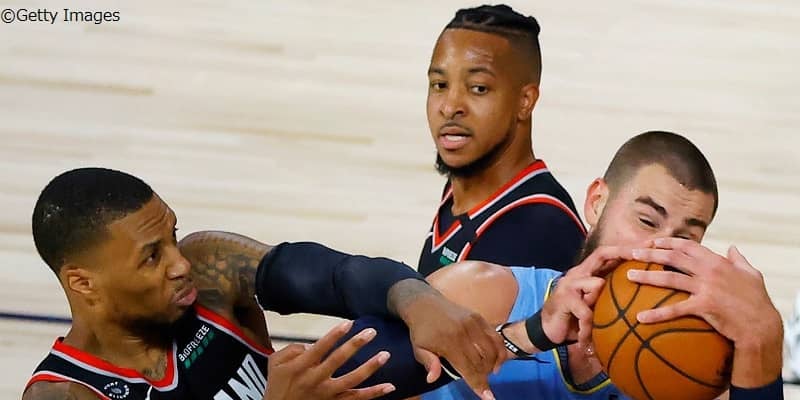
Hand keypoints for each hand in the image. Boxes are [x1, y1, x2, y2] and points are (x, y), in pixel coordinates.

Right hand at [264, 321, 394, 399]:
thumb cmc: (277, 385)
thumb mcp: (275, 363)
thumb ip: (292, 349)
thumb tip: (312, 344)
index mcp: (300, 367)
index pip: (320, 347)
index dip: (335, 335)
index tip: (349, 323)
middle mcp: (314, 380)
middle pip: (338, 360)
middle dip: (356, 345)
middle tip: (371, 332)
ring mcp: (326, 394)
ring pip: (352, 381)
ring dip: (370, 367)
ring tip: (385, 355)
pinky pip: (356, 399)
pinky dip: (374, 393)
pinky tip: (389, 386)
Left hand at [393, 280, 503, 399]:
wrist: (424, 303)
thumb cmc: (421, 330)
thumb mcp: (418, 348)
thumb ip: (428, 363)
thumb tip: (432, 379)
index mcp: (448, 342)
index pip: (468, 368)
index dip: (478, 384)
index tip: (488, 397)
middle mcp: (464, 332)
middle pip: (482, 360)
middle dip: (485, 376)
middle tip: (482, 382)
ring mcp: (473, 323)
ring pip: (492, 349)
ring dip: (494, 364)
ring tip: (490, 372)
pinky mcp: (478, 317)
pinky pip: (495, 336)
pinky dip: (499, 349)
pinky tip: (496, 359)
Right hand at [542, 244, 649, 345]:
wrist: (546, 330)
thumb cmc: (575, 318)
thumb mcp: (595, 305)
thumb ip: (609, 295)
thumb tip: (639, 294)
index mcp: (587, 273)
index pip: (608, 253)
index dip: (628, 248)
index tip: (651, 243)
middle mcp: (578, 273)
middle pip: (602, 254)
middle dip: (624, 252)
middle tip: (643, 254)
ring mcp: (570, 284)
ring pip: (597, 284)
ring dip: (600, 305)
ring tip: (595, 323)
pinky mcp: (564, 298)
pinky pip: (586, 311)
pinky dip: (588, 326)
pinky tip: (586, 337)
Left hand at [626, 238, 781, 386]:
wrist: (761, 325)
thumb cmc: (757, 301)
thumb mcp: (752, 274)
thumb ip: (739, 259)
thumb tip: (733, 248)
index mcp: (717, 261)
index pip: (688, 245)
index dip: (668, 242)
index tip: (652, 241)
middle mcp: (709, 270)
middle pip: (673, 256)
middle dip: (650, 253)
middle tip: (631, 253)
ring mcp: (706, 287)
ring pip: (670, 277)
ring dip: (646, 276)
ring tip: (629, 276)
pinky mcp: (704, 305)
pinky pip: (675, 309)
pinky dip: (656, 313)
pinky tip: (640, 317)